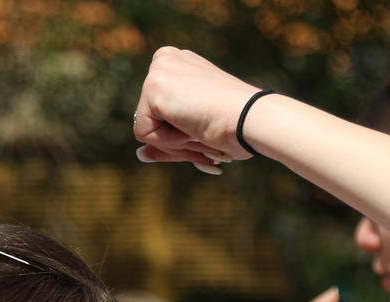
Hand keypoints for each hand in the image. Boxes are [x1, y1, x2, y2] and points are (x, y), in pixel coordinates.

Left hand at [132, 46, 261, 170]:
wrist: (249, 119)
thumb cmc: (233, 126)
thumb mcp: (196, 130)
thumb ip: (166, 141)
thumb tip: (140, 154)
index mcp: (179, 63)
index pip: (158, 112)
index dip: (178, 132)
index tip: (203, 125)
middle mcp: (167, 59)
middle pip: (149, 120)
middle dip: (174, 140)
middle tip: (204, 133)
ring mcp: (159, 70)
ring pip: (146, 129)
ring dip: (174, 142)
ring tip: (200, 128)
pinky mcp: (154, 86)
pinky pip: (145, 134)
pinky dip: (169, 141)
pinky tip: (191, 124)